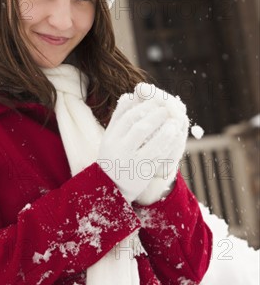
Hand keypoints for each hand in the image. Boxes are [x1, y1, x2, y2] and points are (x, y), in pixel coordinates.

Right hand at [97, 88, 183, 202]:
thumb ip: (119, 118)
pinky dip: (166, 141)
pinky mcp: (141, 171)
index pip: (127, 117)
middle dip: (154, 113)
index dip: (143, 106)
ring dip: (162, 126)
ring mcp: (129, 160)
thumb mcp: (111, 138)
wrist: (112, 188)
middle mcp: (118, 148)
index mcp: (110, 138)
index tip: (155, 100)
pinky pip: (156, 153)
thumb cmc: (113, 159)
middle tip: (167, 105)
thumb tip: (130, 96)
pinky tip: (174, 134)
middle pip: (138, 126)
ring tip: (173, 118)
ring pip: (147, 139)